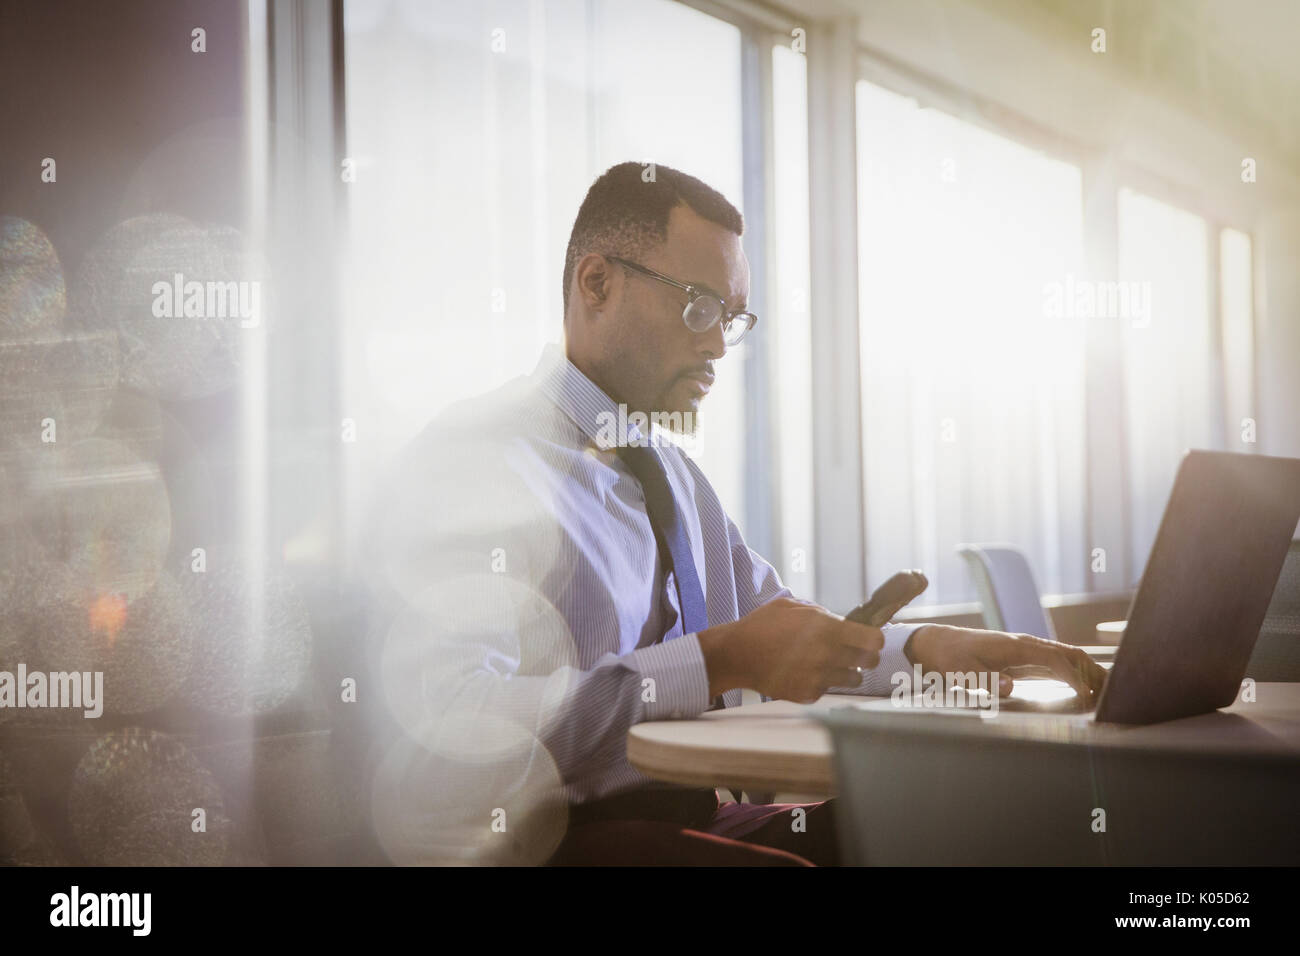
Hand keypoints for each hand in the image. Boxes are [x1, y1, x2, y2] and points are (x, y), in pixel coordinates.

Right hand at [698, 598, 883, 703]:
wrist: (736, 654)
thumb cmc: (762, 626)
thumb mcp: (791, 607)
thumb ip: (821, 613)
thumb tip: (842, 621)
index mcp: (826, 629)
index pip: (873, 640)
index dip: (874, 639)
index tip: (869, 639)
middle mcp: (826, 655)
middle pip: (869, 662)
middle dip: (864, 657)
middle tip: (853, 653)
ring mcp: (817, 677)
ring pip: (853, 680)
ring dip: (845, 672)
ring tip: (827, 664)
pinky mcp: (807, 694)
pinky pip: (828, 690)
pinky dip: (821, 683)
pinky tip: (805, 673)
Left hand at [905, 624, 1107, 700]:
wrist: (938, 643)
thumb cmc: (951, 658)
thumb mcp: (962, 672)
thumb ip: (985, 680)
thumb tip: (1009, 688)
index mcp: (1014, 646)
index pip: (1053, 659)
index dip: (1072, 677)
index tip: (1086, 695)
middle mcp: (1026, 645)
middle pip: (1068, 654)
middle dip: (1091, 671)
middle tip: (1111, 694)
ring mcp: (1027, 650)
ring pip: (1066, 658)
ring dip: (1087, 673)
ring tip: (1107, 692)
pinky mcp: (1025, 658)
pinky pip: (1056, 664)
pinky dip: (1074, 674)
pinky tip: (1084, 689)